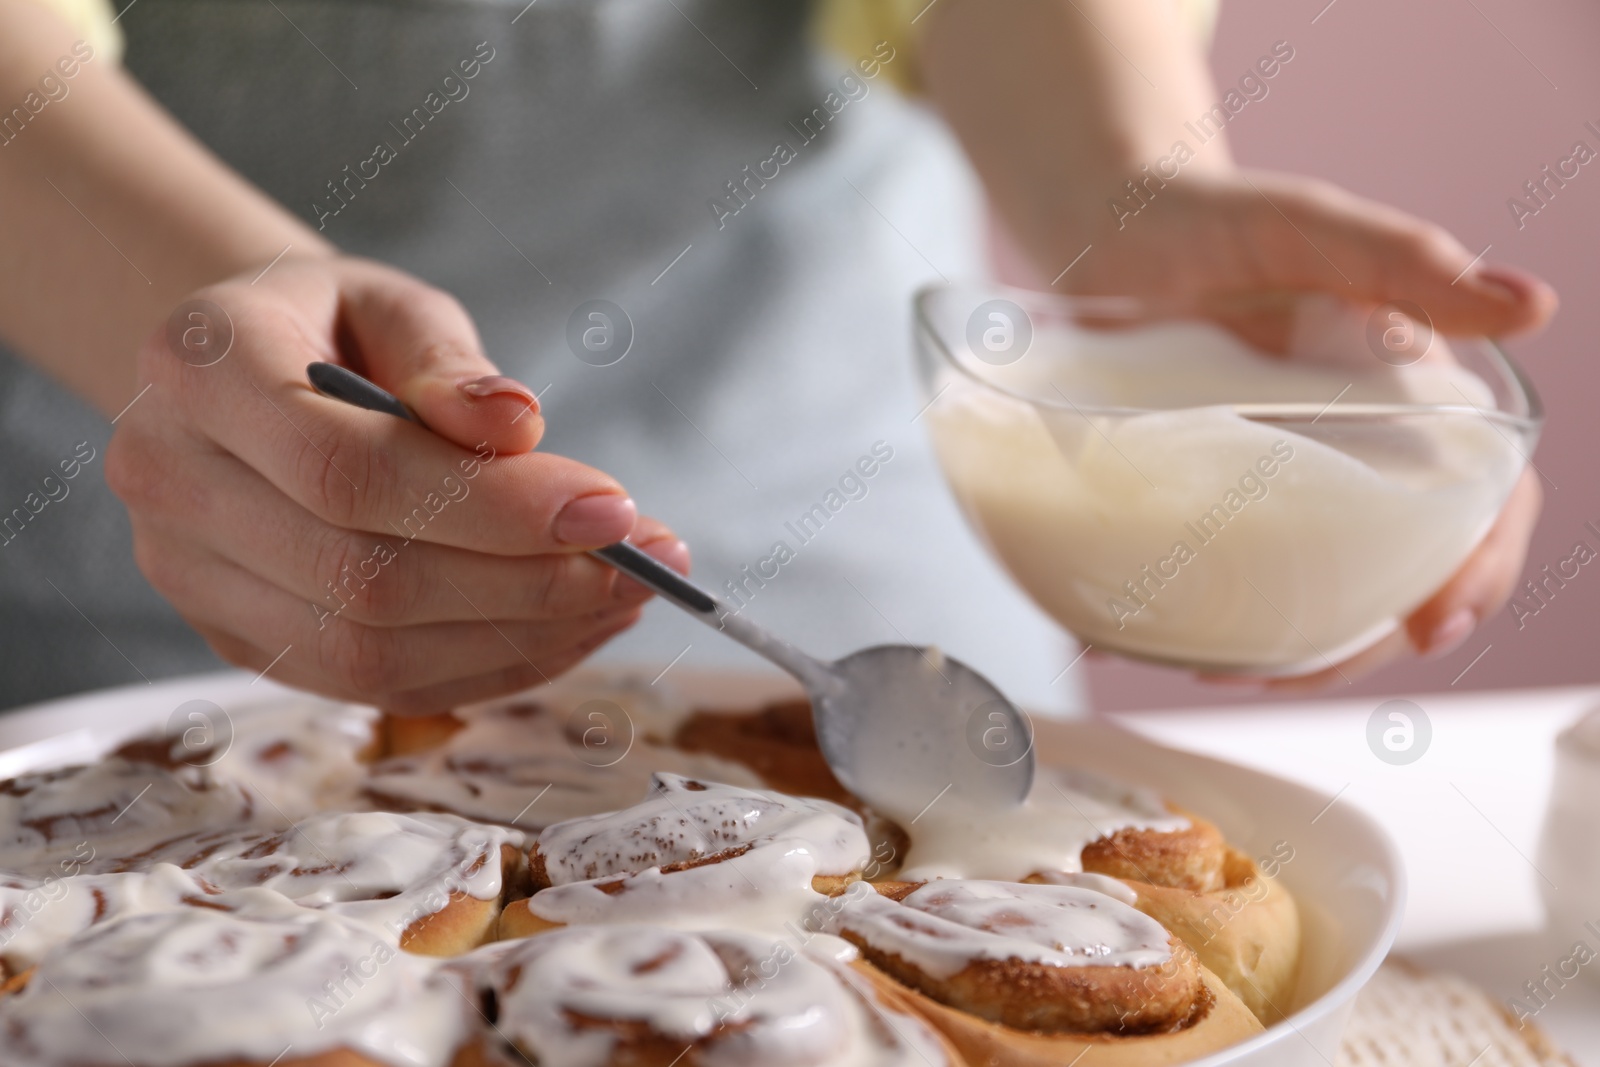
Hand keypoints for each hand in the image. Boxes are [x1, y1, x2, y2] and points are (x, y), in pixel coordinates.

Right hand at [108, 255, 686, 713]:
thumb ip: (449, 362)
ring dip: (522, 636)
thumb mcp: (389, 302)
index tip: (614, 509)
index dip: (492, 506)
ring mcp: (191, 577)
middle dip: (528, 581)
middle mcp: (169, 480)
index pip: (349, 468)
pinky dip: (489, 666)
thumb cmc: (332, 328)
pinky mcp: (238, 638)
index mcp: (198, 368)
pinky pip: (375, 683)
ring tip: (623, 596)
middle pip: (365, 575)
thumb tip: (518, 429)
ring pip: (371, 651)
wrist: (241, 378)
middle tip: (645, 561)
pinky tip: (569, 629)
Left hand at [997, 169, 1554, 685]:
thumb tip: (1532, 308)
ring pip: (1332, 582)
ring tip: (1245, 668)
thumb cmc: (1216, 216)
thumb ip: (1407, 262)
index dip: (1477, 567)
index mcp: (1415, 393)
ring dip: (1306, 643)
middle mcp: (1362, 445)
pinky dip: (1236, 611)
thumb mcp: (1309, 228)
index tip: (1435, 621)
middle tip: (1304, 671)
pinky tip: (1196, 639)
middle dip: (1379, 634)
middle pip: (1411, 565)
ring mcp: (1290, 474)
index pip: (1485, 498)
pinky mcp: (1219, 487)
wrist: (1107, 227)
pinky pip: (1248, 564)